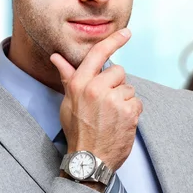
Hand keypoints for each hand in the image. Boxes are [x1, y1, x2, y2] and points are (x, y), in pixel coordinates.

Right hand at [51, 28, 142, 172]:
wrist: (90, 159)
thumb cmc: (77, 130)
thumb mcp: (68, 102)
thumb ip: (68, 77)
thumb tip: (57, 57)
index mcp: (79, 84)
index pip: (97, 54)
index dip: (113, 41)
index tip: (126, 33)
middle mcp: (96, 89)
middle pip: (118, 71)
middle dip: (116, 84)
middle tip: (107, 103)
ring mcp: (113, 100)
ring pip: (128, 88)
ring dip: (124, 100)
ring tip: (112, 116)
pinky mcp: (128, 111)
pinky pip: (136, 101)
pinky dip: (132, 111)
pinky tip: (120, 122)